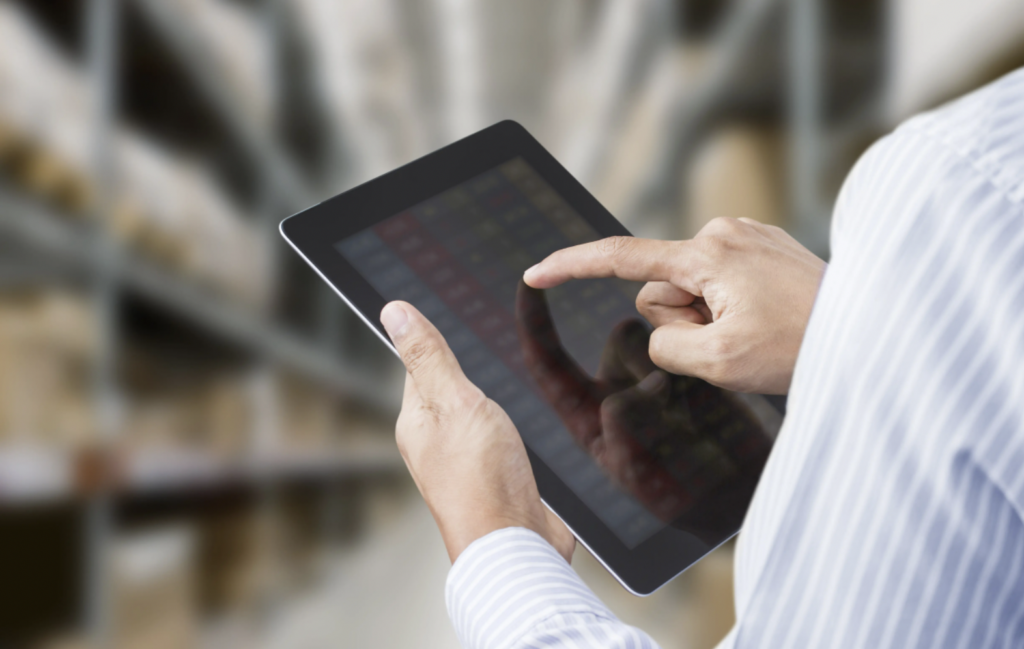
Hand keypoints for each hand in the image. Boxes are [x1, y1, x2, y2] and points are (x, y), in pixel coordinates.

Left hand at [380, 301, 574, 563]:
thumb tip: (394, 311)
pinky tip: (527, 425)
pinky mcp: (497, 479)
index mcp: (416, 422)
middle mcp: (435, 443)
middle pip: (450, 391)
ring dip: (495, 401)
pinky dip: (514, 427)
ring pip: (479, 416)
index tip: (457, 318)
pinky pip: (501, 440)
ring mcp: (466, 463)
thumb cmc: (483, 479)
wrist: (517, 546)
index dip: (437, 342)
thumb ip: (429, 356)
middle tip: (493, 347)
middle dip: (471, 371)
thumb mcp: (455, 400)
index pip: (419, 366)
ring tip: (512, 385)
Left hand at [516, 284, 770, 540]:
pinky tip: (709, 405)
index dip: (533, 321)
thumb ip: (624, 428)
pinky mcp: (692, 369)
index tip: (528, 281)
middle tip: (671, 406)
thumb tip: (640, 387)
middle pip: (622, 338)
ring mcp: (655, 377)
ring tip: (694, 413)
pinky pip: (691, 345)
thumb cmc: (678, 495)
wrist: (733, 494)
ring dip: (675, 364)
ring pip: (660, 339)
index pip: (547, 361)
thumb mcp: (637, 472)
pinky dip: (700, 365)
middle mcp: (617, 387)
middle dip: (646, 357)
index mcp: (586, 413)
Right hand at [523, 218, 825, 393]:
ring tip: (758, 330)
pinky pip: (722, 284)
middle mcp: (723, 233)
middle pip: (663, 290)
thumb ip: (666, 345)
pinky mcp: (763, 248)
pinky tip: (769, 319)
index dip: (572, 267)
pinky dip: (732, 308)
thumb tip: (664, 329)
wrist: (870, 331)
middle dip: (684, 321)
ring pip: (693, 291)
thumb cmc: (801, 346)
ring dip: (711, 318)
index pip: (619, 258)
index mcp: (705, 254)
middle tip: (733, 342)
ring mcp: (746, 237)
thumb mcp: (717, 361)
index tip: (536, 272)